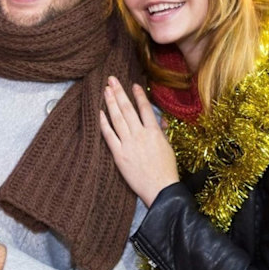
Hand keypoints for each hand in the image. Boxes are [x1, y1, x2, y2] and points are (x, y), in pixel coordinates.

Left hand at [100, 76, 178, 206]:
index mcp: (154, 132)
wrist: (160, 189)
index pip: (145, 109)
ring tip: (105, 90)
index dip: (138, 95)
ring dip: (111, 103)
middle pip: (127, 109)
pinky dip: (104, 123)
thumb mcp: (168, 147)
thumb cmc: (166, 170)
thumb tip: (159, 119)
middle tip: (112, 79)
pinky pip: (109, 135)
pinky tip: (100, 113)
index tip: (133, 85)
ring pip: (117, 119)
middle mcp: (140, 135)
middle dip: (119, 92)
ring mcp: (128, 144)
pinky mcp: (119, 155)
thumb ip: (162, 131)